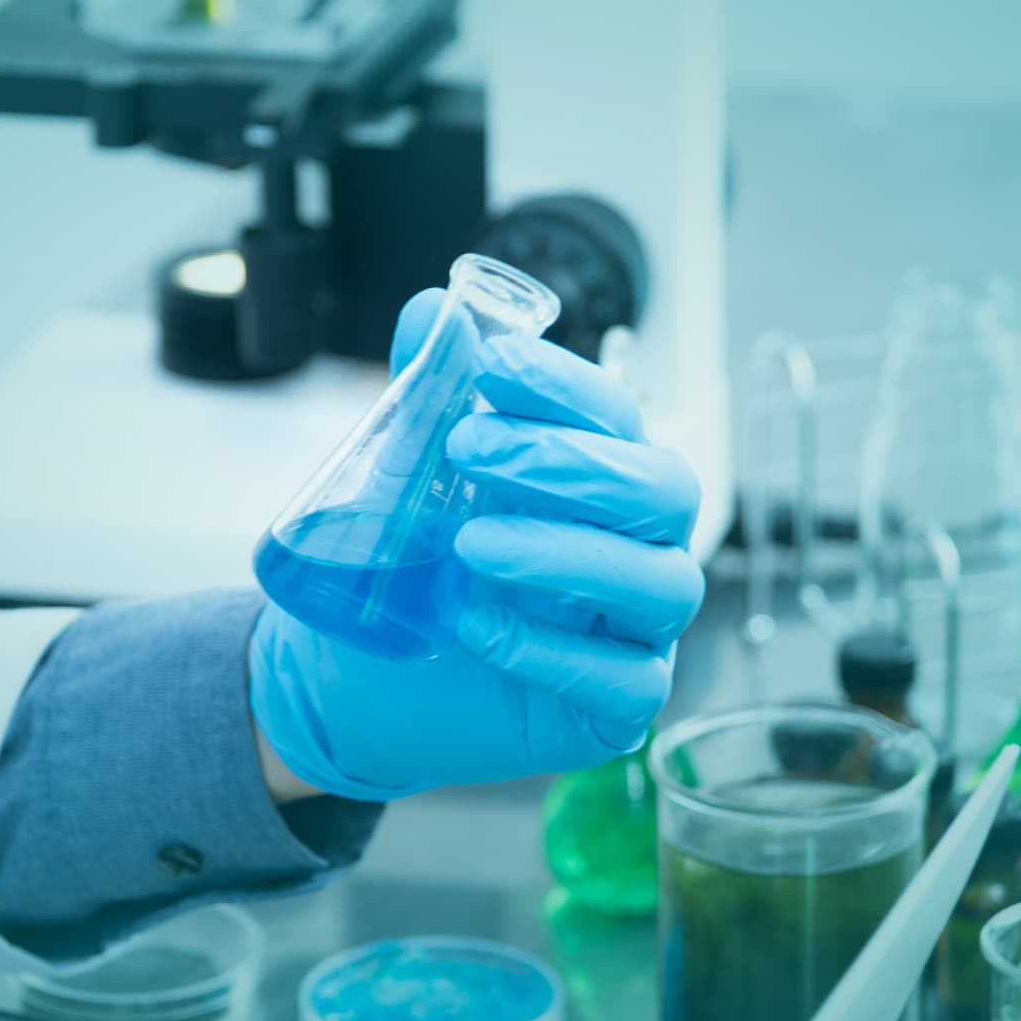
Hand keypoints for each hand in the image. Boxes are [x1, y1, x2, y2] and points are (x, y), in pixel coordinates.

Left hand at [249, 288, 705, 801]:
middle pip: (665, 490)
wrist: (355, 681)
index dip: (563, 385)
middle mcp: (637, 547)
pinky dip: (552, 650)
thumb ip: (425, 395)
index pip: (617, 417)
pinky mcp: (616, 710)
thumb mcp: (404, 479)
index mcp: (600, 480)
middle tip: (466, 451)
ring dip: (565, 553)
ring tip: (468, 544)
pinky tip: (476, 628)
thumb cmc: (410, 570)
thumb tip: (431, 310)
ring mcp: (637, 631)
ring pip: (660, 583)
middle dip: (568, 462)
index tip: (489, 364)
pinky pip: (625, 681)